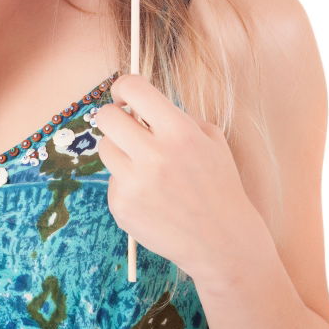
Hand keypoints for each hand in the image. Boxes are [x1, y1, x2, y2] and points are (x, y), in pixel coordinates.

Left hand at [95, 73, 253, 281]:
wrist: (223, 242)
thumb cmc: (218, 185)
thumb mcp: (211, 140)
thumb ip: (176, 117)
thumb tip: (139, 105)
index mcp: (179, 131)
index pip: (133, 88)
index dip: (123, 87)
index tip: (124, 95)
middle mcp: (154, 155)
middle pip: (106, 117)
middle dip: (114, 116)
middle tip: (126, 126)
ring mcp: (134, 183)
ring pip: (105, 148)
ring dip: (120, 150)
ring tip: (144, 165)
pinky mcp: (122, 207)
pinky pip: (113, 181)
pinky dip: (127, 184)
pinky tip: (151, 197)